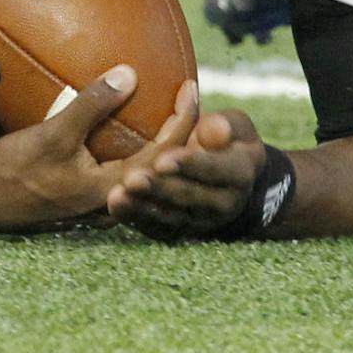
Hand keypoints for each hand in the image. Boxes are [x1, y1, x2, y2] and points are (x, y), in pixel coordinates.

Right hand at [0, 65, 198, 232]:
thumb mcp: (53, 134)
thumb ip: (92, 106)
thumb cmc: (14, 171)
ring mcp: (101, 198)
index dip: (183, 120)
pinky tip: (129, 126)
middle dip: (183, 133)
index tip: (191, 86)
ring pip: (143, 167)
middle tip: (192, 98)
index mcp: (114, 190)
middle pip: (163, 165)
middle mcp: (115, 199)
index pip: (165, 154)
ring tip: (171, 110)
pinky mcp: (85, 193)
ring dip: (160, 140)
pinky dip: (133, 143)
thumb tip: (130, 74)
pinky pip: (121, 165)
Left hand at [106, 103, 265, 239]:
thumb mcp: (234, 125)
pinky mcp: (182, 227)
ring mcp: (201, 219)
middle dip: (159, 189)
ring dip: (143, 206)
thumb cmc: (226, 135)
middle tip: (132, 179)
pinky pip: (158, 226)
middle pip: (188, 197)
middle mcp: (223, 203)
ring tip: (116, 195)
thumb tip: (217, 129)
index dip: (189, 166)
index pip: (214, 170)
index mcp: (239, 174)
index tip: (162, 160)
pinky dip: (136, 218)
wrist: (229, 170)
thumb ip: (226, 124)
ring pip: (171, 215)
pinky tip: (114, 207)